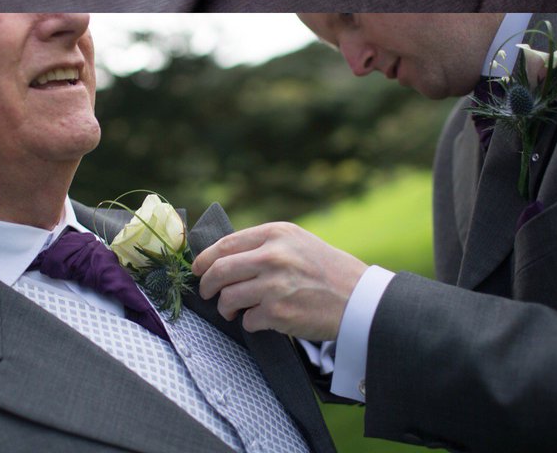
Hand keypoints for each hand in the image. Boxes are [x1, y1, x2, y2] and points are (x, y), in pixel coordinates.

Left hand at [192, 222, 367, 341]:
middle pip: (220, 270)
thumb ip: (263, 244)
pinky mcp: (278, 313)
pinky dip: (249, 322)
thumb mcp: (296, 241)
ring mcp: (274, 285)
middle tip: (206, 292)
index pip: (226, 244)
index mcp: (275, 234)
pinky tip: (259, 320)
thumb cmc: (326, 270)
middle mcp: (272, 256)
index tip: (198, 268)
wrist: (358, 299)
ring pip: (229, 297)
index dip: (205, 258)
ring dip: (225, 307)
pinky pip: (248, 320)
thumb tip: (224, 256)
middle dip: (207, 284)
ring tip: (231, 310)